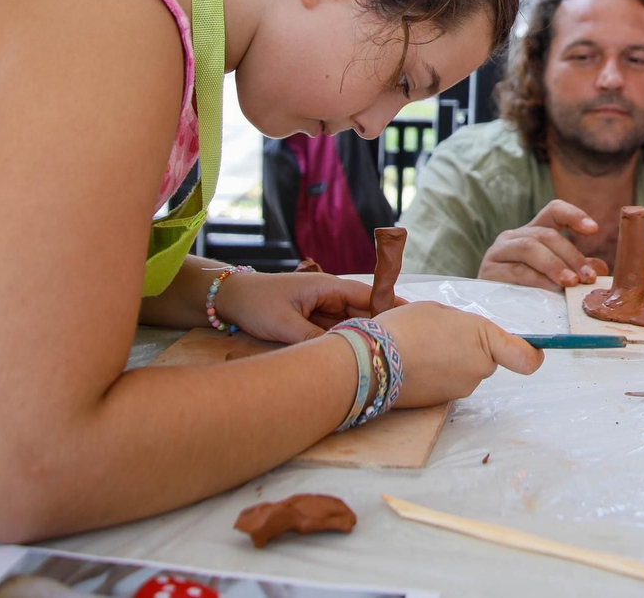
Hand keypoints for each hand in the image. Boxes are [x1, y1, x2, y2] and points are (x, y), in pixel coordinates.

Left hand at [216, 271, 395, 344]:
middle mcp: (328, 295)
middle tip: (402, 346)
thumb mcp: (285, 325)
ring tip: (383, 354)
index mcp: (327, 287)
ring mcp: (320, 308)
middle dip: (380, 326)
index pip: (368, 296)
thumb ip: (314, 341)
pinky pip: (334, 332)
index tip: (414, 317)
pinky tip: (354, 356)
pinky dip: (343, 342)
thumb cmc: (257, 303)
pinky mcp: (310, 320)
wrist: (229, 299)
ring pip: (349, 324)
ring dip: (361, 336)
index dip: (391, 306)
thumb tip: (341, 356)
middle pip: (363, 312)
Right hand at [373, 301, 542, 408]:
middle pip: (486, 359)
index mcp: (483, 337)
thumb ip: (463, 325)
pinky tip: (413, 363)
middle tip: (440, 336)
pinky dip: (436, 376)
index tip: (536, 353)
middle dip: (470, 350)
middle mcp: (479, 368)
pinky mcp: (441, 404)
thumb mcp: (439, 311)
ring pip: (465, 372)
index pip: (526, 357)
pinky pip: (447, 385)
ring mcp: (460, 389)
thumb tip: (464, 337)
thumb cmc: (406, 326)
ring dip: (450, 362)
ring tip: (420, 348)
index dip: (534, 355)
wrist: (372, 360)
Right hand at [477, 199, 600, 290]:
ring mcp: (499, 251)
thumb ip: (575, 268)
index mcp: (533, 232)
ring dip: (554, 265)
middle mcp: (514, 236)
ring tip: (571, 282)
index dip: (574, 215)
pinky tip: (552, 290)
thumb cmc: (525, 291)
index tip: (594, 229)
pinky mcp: (489, 271)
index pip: (553, 211)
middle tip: (587, 276)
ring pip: (530, 247)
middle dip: (571, 255)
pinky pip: (516, 271)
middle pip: (546, 234)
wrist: (489, 309)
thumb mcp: (554, 275)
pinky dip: (538, 280)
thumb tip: (601, 269)